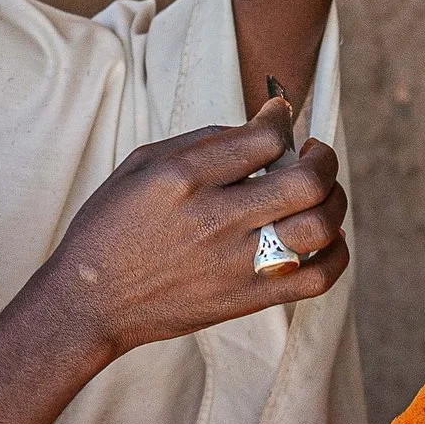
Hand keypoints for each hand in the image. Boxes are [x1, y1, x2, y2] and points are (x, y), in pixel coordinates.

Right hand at [0, 96, 348, 423]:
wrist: (89, 303)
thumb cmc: (112, 227)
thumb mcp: (142, 164)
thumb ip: (204, 140)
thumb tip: (265, 121)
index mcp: (184, 178)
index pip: (265, 137)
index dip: (282, 120)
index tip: (280, 120)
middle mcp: (215, 218)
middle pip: (306, 181)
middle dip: (322, 159)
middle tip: (313, 156)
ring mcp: (234, 262)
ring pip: (319, 226)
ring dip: (334, 201)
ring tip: (321, 195)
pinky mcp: (246, 298)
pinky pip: (317, 278)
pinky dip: (335, 255)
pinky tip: (323, 240)